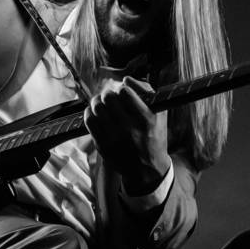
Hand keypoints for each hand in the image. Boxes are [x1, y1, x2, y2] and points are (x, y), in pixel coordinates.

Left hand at [84, 75, 168, 194]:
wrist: (146, 169)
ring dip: (97, 101)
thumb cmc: (154, 136)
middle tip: (109, 97)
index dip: (123, 89)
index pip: (125, 92)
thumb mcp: (160, 113)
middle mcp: (130, 129)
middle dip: (107, 94)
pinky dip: (89, 113)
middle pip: (108, 98)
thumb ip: (147, 92)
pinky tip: (95, 113)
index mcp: (146, 120)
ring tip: (101, 103)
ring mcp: (114, 139)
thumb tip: (126, 79)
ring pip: (97, 108)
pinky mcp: (103, 145)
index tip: (124, 93)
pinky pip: (89, 121)